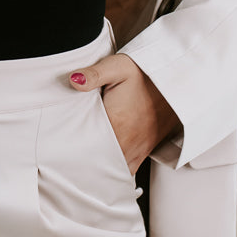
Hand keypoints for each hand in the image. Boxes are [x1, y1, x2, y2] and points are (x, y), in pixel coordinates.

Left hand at [69, 55, 180, 175]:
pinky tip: (106, 164)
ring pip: (114, 168)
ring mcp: (138, 147)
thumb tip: (74, 79)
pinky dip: (116, 170)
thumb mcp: (118, 66)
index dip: (73, 150)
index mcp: (117, 122)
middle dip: (83, 162)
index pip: (88, 146)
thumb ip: (94, 74)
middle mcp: (128, 140)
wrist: (174, 77)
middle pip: (99, 162)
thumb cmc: (146, 72)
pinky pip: (129, 168)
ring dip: (100, 168)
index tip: (62, 149)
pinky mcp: (146, 149)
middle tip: (69, 158)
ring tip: (85, 164)